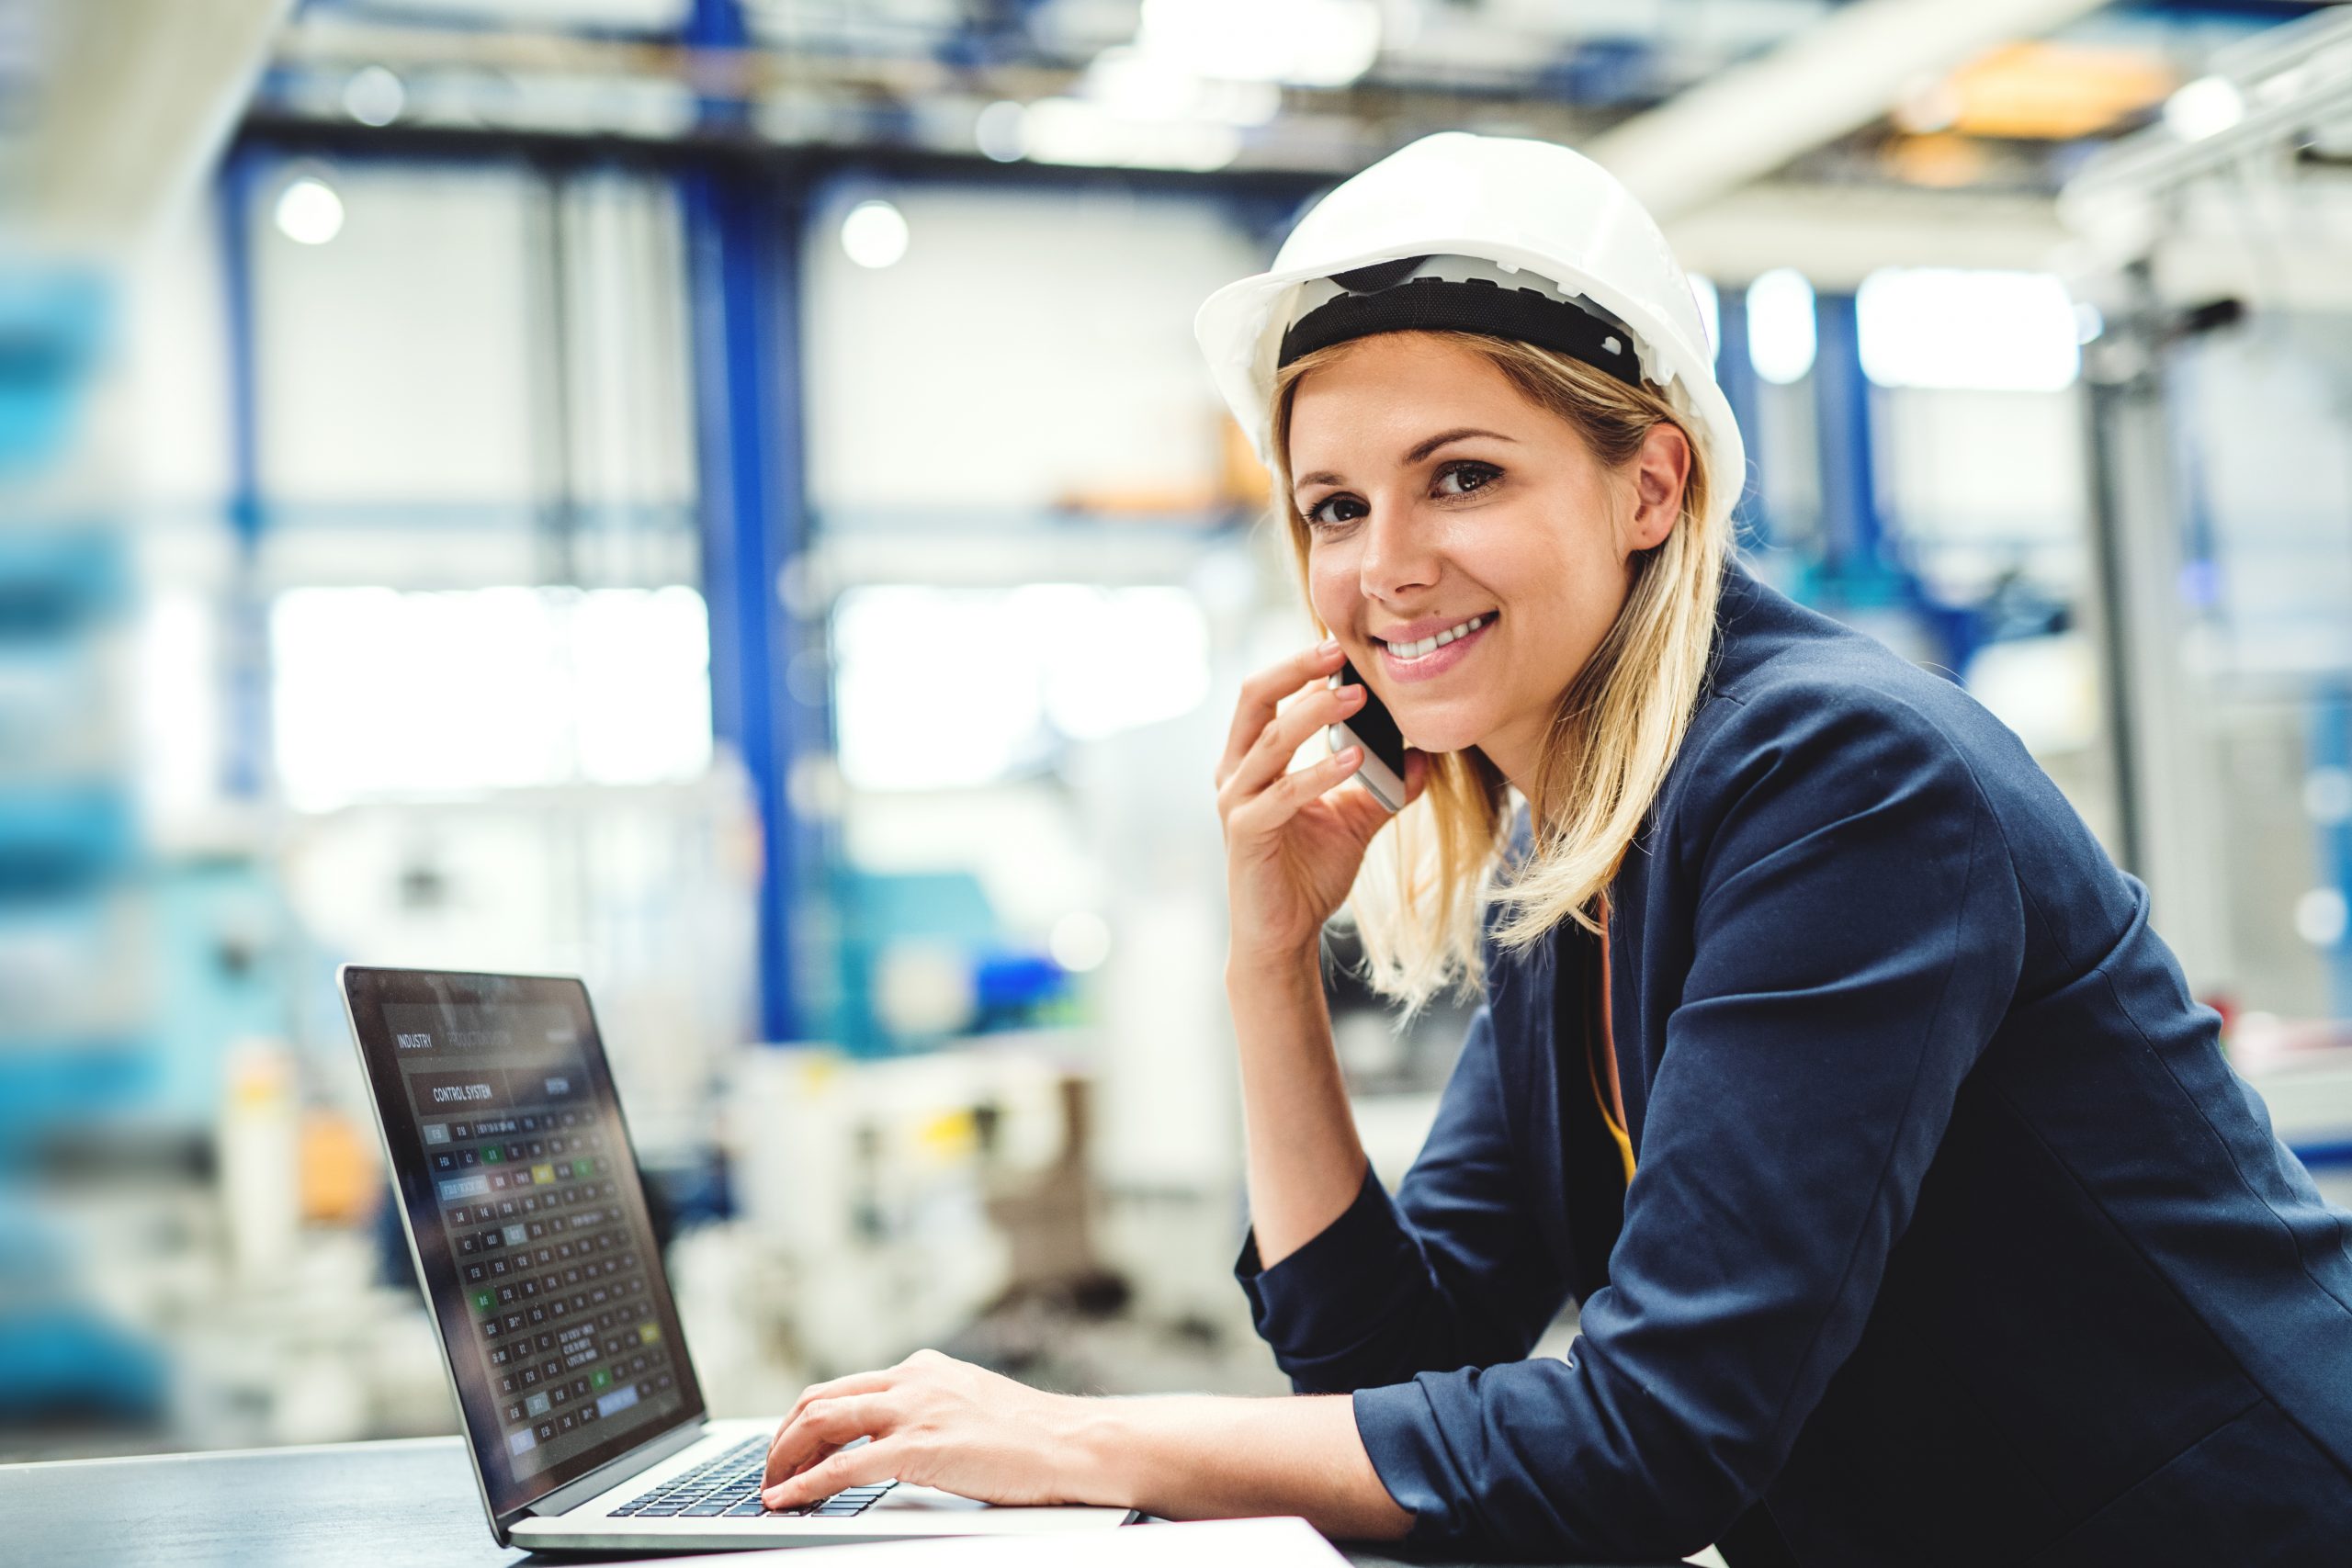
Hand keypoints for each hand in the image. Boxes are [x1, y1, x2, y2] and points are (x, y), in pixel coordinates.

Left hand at [759, 1348, 1108, 1510]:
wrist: (1072, 1443)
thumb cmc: (1033, 1436)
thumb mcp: (970, 1404)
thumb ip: (931, 1409)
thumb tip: (898, 1436)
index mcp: (921, 1370)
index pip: (843, 1388)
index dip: (805, 1422)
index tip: (789, 1450)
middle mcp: (911, 1381)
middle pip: (820, 1399)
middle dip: (783, 1437)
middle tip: (770, 1472)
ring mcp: (914, 1411)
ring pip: (822, 1423)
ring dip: (785, 1458)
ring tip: (770, 1488)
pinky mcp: (920, 1447)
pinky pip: (845, 1467)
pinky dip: (807, 1486)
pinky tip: (787, 1502)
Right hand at [1215, 640, 1427, 965]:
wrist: (1282, 936)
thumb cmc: (1307, 874)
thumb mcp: (1355, 819)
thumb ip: (1384, 785)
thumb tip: (1426, 756)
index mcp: (1252, 760)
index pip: (1269, 694)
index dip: (1302, 665)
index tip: (1345, 643)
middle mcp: (1235, 772)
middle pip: (1254, 698)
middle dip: (1296, 668)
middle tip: (1339, 649)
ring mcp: (1235, 801)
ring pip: (1269, 740)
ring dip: (1314, 714)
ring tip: (1357, 696)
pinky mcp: (1245, 834)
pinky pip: (1282, 794)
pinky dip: (1319, 774)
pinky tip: (1354, 760)